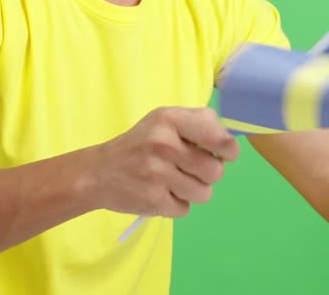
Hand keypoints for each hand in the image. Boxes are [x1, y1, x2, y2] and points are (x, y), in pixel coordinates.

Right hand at [89, 107, 239, 217]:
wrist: (98, 172)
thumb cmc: (140, 145)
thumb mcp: (164, 122)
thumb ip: (198, 125)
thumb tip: (230, 144)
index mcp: (170, 120)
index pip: (220, 138)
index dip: (228, 150)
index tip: (224, 154)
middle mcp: (164, 144)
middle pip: (216, 171)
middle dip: (208, 174)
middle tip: (190, 169)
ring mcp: (157, 174)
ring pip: (204, 193)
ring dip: (194, 191)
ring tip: (174, 182)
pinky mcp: (152, 200)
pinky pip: (185, 209)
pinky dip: (177, 204)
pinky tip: (161, 193)